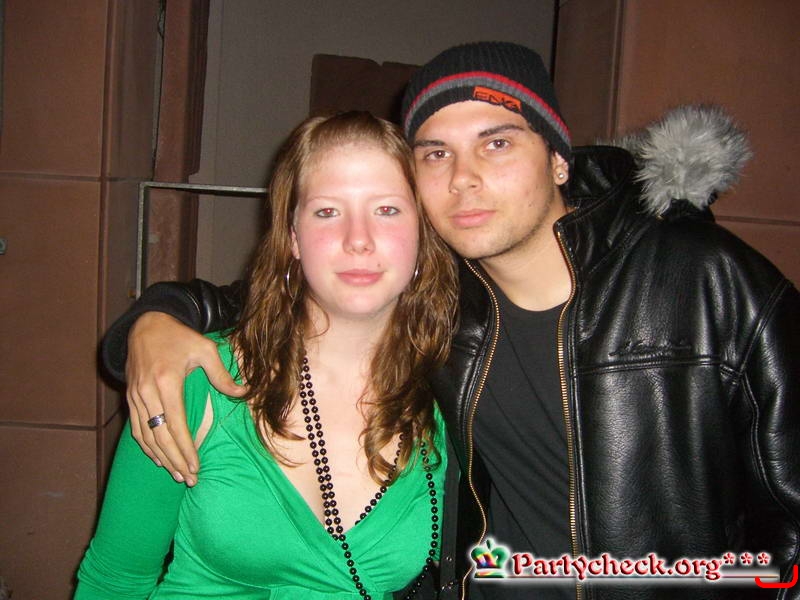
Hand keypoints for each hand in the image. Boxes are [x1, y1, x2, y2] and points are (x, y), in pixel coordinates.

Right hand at [125, 312, 246, 484]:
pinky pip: (136, 428)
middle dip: (175, 460)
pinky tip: (158, 458)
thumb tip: (244, 392)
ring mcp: (135, 397)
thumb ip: (223, 374)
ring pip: (146, 436)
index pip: (176, 425)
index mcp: (167, 383)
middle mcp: (147, 393)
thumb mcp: (205, 349)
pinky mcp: (130, 397)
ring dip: (161, 458)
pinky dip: (146, 446)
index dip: (186, 449)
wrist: (146, 325)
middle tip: (189, 479)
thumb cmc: (179, 337)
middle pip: (160, 437)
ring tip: (176, 474)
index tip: (196, 467)